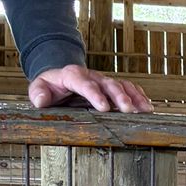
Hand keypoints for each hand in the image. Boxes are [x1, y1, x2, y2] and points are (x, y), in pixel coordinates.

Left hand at [28, 65, 153, 112]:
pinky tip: (147, 107)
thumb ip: (38, 92)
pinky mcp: (112, 87)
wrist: (61, 79)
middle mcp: (92, 76)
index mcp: (73, 75)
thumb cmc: (52, 86)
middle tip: (128, 109)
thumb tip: (39, 100)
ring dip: (134, 97)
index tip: (104, 107)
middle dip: (120, 96)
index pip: (85, 83)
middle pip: (108, 84)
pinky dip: (139, 96)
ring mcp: (104, 81)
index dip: (95, 94)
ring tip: (145, 109)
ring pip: (122, 85)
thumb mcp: (40, 87)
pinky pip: (129, 88)